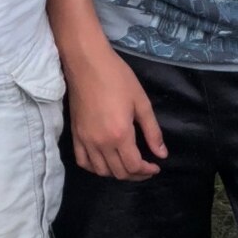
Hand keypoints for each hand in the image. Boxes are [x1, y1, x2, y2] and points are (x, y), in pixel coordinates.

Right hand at [63, 36, 167, 179]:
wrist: (87, 62)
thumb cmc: (117, 77)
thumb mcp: (141, 101)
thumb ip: (152, 131)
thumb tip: (162, 154)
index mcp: (120, 135)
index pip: (134, 166)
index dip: (147, 171)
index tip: (156, 166)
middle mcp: (101, 143)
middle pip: (119, 172)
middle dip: (136, 174)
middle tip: (146, 167)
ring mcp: (85, 140)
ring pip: (101, 171)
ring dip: (116, 173)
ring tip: (127, 164)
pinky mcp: (75, 135)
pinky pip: (83, 161)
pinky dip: (95, 168)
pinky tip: (104, 161)